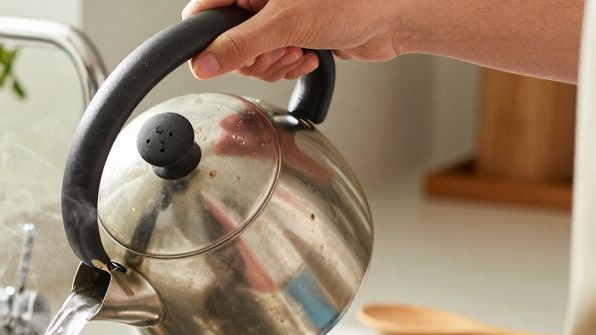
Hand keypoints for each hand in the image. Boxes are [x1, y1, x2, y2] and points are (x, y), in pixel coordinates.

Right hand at [181, 0, 407, 80]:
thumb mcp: (285, 24)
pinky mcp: (292, 35)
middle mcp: (260, 0)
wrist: (392, 17)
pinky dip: (289, 65)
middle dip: (254, 56)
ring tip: (298, 50)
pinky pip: (273, 62)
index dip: (208, 37)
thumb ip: (240, 45)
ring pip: (251, 57)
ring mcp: (276, 18)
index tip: (219, 56)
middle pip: (227, 42)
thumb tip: (203, 63)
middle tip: (278, 49)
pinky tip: (308, 55)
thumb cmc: (352, 2)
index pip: (204, 10)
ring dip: (275, 64)